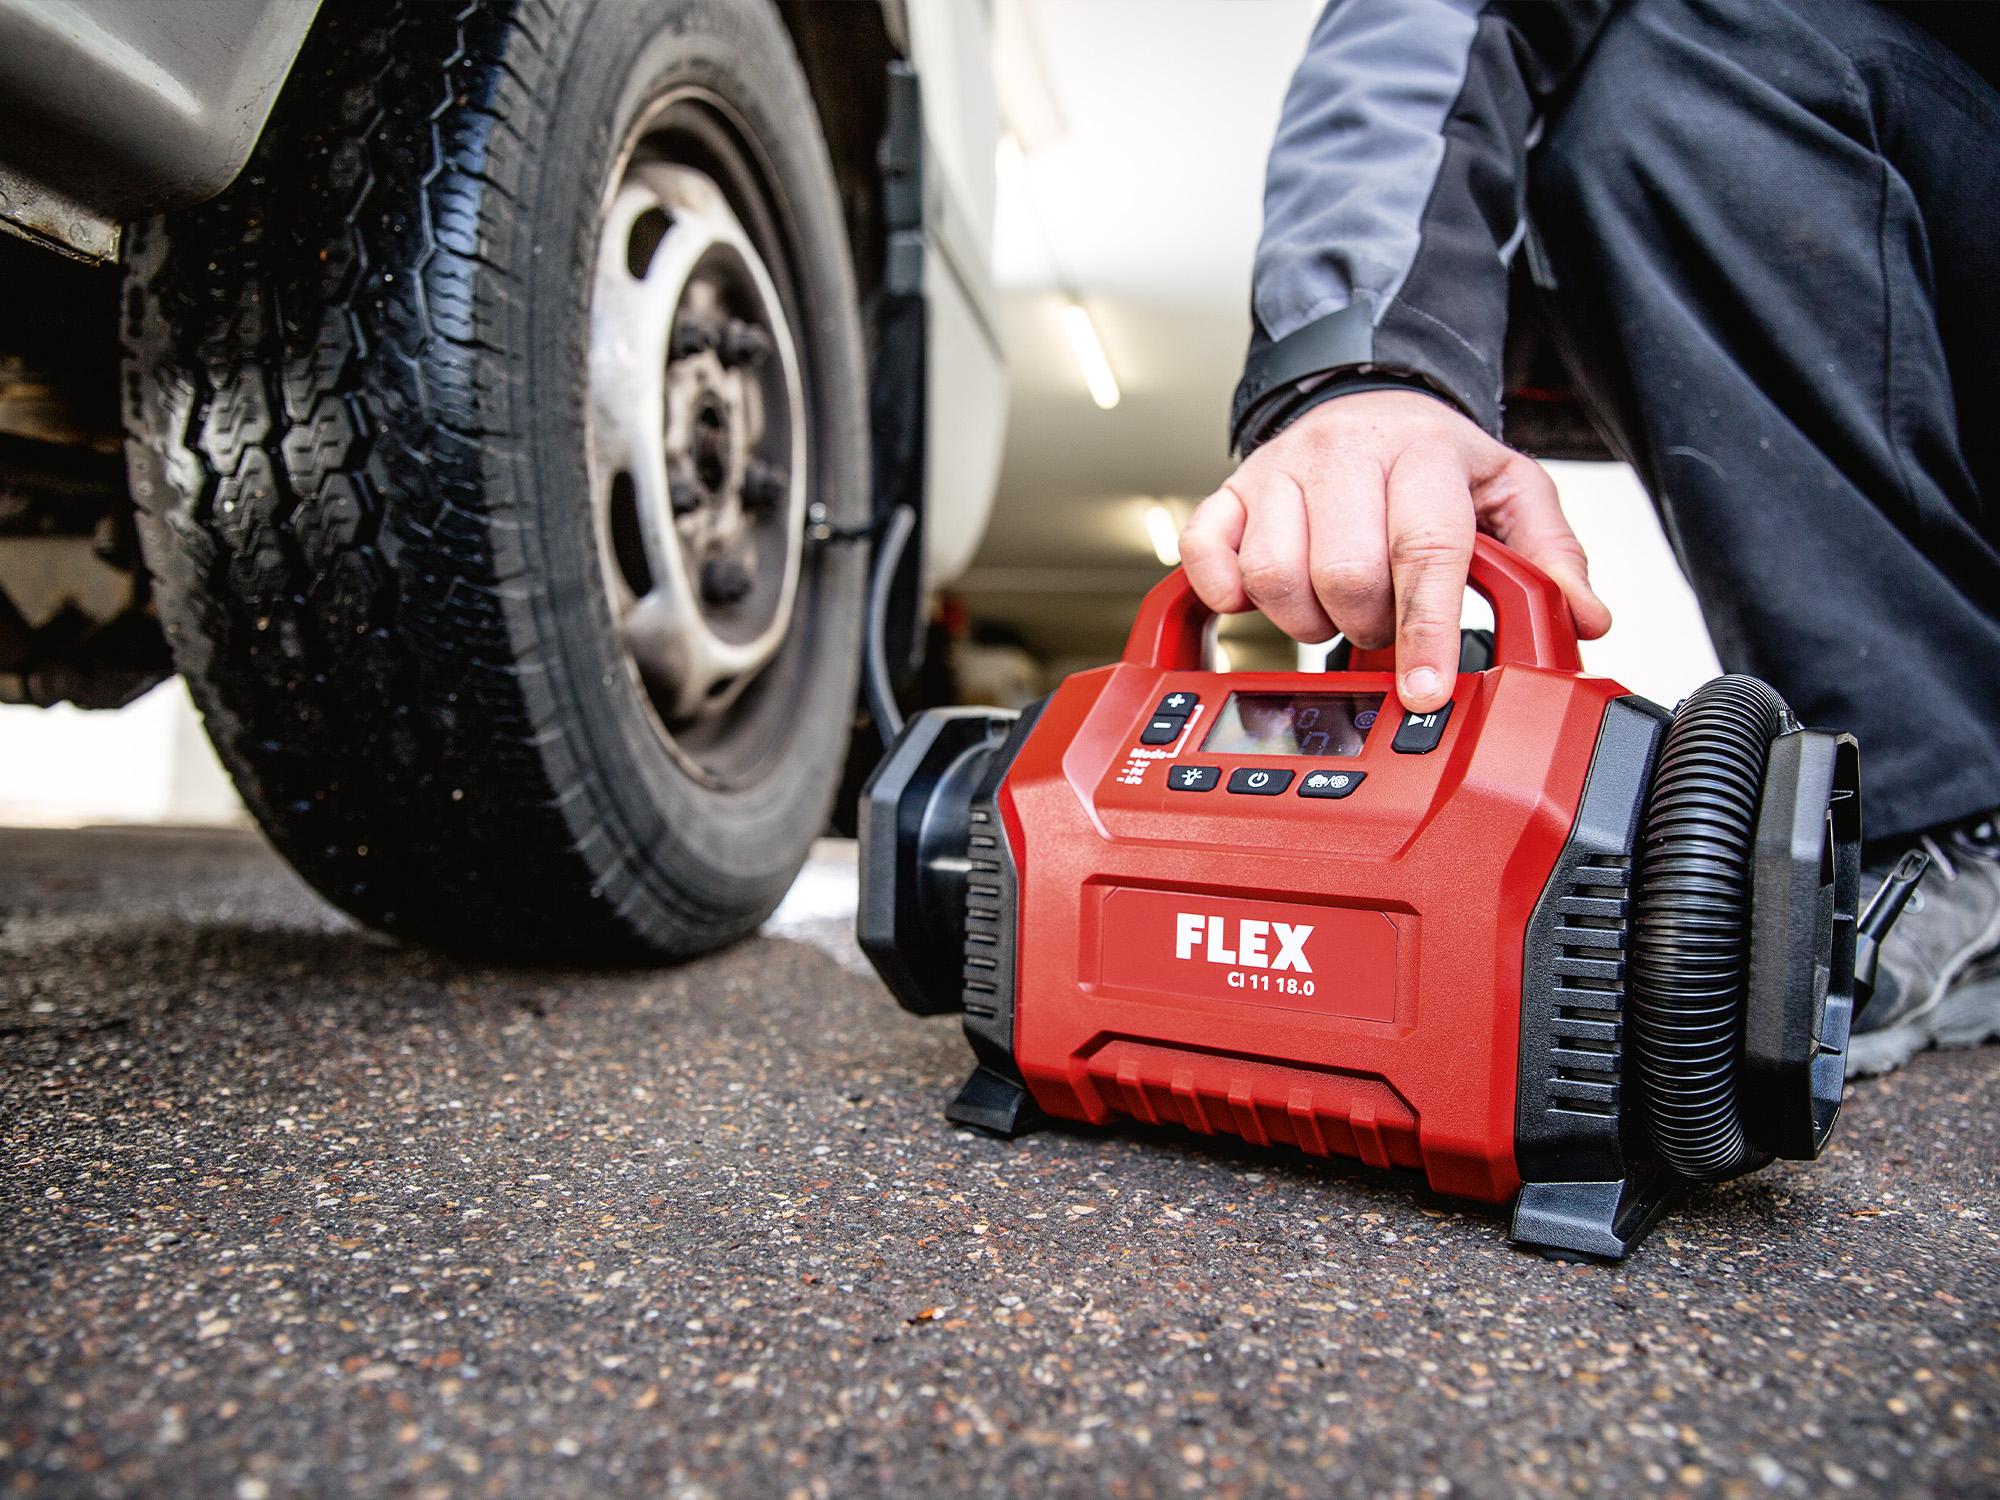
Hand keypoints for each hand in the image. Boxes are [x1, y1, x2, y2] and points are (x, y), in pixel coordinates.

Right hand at [1180, 389, 1610, 711]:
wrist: (1365, 396)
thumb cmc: (1433, 459)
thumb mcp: (1509, 491)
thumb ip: (1550, 556)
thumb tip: (1582, 617)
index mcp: (1423, 452)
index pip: (1424, 551)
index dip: (1425, 630)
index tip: (1424, 690)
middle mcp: (1344, 453)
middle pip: (1344, 575)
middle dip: (1371, 625)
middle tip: (1387, 621)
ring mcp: (1279, 471)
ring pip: (1275, 578)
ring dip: (1308, 620)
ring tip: (1337, 607)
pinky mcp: (1230, 490)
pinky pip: (1206, 555)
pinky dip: (1226, 592)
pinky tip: (1260, 596)